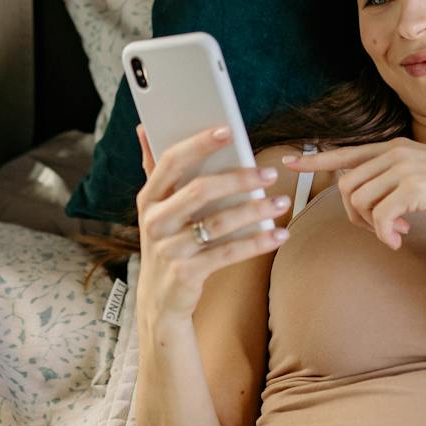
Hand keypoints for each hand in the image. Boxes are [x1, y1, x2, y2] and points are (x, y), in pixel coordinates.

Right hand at [132, 123, 290, 322]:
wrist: (159, 298)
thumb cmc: (167, 242)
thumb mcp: (157, 208)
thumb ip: (155, 168)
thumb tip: (144, 127)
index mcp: (149, 198)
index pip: (172, 161)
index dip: (200, 143)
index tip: (229, 129)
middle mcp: (155, 221)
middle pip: (199, 190)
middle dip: (238, 178)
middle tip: (269, 173)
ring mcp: (169, 249)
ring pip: (219, 222)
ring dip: (255, 210)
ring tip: (280, 202)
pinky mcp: (186, 273)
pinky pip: (228, 253)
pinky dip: (256, 243)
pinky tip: (278, 235)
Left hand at [282, 138, 425, 249]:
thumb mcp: (422, 175)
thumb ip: (395, 179)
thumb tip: (370, 201)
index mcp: (394, 148)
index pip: (345, 152)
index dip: (315, 159)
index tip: (289, 163)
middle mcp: (394, 152)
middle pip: (347, 185)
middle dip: (355, 214)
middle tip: (380, 230)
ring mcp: (403, 168)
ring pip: (359, 201)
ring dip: (371, 225)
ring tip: (395, 233)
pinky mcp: (413, 187)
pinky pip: (380, 216)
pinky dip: (385, 233)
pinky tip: (401, 240)